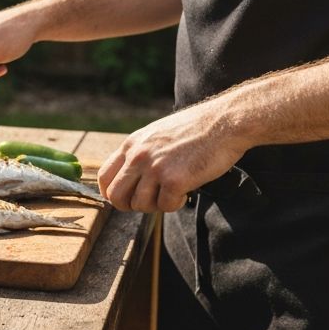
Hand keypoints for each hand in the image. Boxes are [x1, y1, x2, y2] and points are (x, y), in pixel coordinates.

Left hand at [97, 99, 248, 212]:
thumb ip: (140, 153)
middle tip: (150, 201)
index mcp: (131, 144)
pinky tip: (185, 192)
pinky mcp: (174, 180)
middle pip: (116, 196)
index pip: (105, 176)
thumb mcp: (155, 134)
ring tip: (171, 193)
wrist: (223, 122)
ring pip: (140, 205)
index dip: (111, 193)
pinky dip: (176, 204)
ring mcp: (155, 168)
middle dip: (130, 205)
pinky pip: (165, 206)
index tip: (125, 198)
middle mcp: (138, 156)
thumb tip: (130, 179)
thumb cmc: (194, 129)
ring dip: (156, 205)